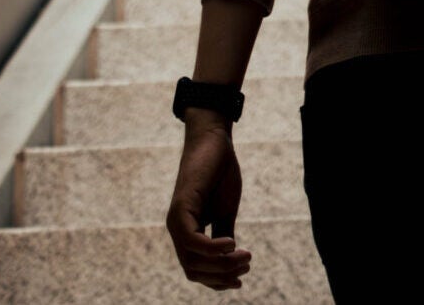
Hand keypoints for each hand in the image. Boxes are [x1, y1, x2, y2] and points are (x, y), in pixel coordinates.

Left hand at [167, 118, 249, 289]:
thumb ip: (223, 237)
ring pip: (193, 261)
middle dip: (222, 275)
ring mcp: (176, 221)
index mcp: (187, 233)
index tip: (241, 280)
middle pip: (194, 270)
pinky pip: (193, 242)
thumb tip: (230, 263)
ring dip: (222, 265)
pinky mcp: (180, 209)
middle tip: (246, 264)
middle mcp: (177, 230)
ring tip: (245, 255)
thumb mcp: (225, 213)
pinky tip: (232, 244)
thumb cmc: (220, 174)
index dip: (217, 281)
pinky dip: (213, 249)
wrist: (214, 143)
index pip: (196, 270)